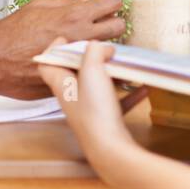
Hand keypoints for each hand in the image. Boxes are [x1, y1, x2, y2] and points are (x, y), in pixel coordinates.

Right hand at [0, 0, 124, 98]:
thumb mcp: (39, 7)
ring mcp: (80, 60)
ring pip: (108, 49)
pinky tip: (70, 59)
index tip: (107, 3)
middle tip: (98, 22)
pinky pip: (90, 68)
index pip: (113, 3)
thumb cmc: (11, 34)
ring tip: (82, 42)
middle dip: (112, 22)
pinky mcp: (74, 78)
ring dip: (101, 44)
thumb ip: (71, 0)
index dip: (111, 0)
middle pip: (119, 27)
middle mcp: (81, 38)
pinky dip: (85, 63)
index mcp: (73, 17)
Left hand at [38, 38, 138, 167]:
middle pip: (74, 73)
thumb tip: (100, 46)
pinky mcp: (106, 121)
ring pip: (97, 86)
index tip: (66, 39)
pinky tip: (143, 88)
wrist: (109, 149)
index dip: (53, 50)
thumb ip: (94, 52)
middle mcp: (72, 98)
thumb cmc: (95, 110)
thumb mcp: (92, 71)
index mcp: (62, 85)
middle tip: (104, 49)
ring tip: (125, 65)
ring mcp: (89, 111)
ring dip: (111, 75)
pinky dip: (129, 93)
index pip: (46, 65)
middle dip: (88, 59)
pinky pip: (117, 102)